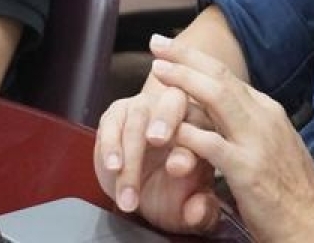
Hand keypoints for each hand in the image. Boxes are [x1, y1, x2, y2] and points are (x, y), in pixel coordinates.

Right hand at [94, 68, 220, 234]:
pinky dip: (110, 146)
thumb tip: (198, 211)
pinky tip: (114, 168)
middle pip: (172, 101)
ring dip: (131, 155)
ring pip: (137, 118)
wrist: (140, 191)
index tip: (179, 167)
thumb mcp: (190, 204)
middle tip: (156, 139)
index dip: (189, 144)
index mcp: (202, 126)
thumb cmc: (173, 192)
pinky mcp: (116, 115)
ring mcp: (144, 107)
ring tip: (130, 190)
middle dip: (164, 119)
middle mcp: (175, 108)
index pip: (201, 125)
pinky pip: (111, 123)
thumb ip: (200, 209)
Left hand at [150, 36, 313, 242]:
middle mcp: (263, 117)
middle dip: (185, 57)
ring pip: (217, 98)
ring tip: (158, 71)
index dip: (197, 61)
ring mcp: (256, 141)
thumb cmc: (291, 189)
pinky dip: (188, 133)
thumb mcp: (272, 145)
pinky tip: (169, 128)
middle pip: (219, 77)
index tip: (172, 50)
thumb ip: (247, 126)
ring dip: (184, 80)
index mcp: (267, 110)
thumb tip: (218, 112)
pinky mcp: (248, 169)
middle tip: (158, 43)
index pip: (227, 77)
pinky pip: (212, 144)